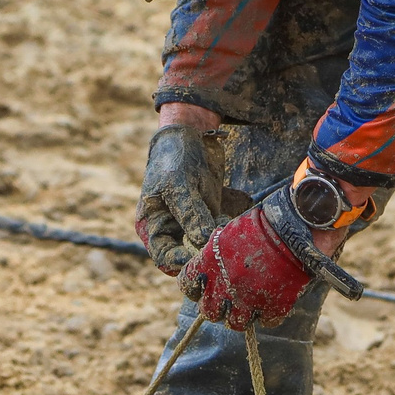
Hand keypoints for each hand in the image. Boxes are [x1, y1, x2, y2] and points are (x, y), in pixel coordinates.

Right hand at [135, 122, 222, 275]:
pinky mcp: (209, 213)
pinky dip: (232, 222)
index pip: (164, 256)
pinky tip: (241, 205)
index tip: (202, 256)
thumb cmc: (174, 158)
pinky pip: (221, 227)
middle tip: (224, 244)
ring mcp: (191, 222)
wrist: (190, 132)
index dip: (181, 261)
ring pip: (208, 243)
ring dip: (222, 237)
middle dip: (207, 251)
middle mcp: (171, 228)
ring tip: (234, 225)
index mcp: (153, 225)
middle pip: (188, 254)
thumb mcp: (179, 185)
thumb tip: (201, 241)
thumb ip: (191, 214)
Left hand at [180, 165, 372, 329]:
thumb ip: (214, 256)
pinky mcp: (273, 307)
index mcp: (209, 264)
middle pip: (210, 311)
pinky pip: (265, 321)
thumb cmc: (262, 224)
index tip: (203, 287)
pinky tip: (270, 302)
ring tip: (249, 304)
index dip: (195, 288)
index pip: (187, 286)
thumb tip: (209, 273)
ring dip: (241, 315)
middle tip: (227, 299)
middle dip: (217, 307)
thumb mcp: (228, 234)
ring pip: (235, 323)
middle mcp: (224, 286)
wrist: (294, 225)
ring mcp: (248, 299)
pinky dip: (267, 314)